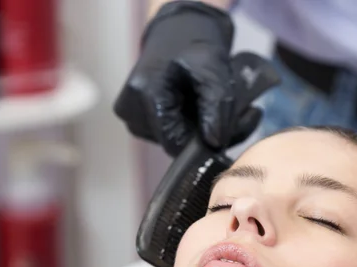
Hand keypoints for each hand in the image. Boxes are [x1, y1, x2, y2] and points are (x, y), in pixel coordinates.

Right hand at [113, 1, 260, 155]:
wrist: (177, 32)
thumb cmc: (195, 48)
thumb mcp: (215, 72)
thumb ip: (218, 109)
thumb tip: (215, 144)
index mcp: (145, 94)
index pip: (175, 143)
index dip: (203, 141)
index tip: (226, 126)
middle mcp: (130, 109)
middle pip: (173, 142)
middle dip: (203, 133)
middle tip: (228, 113)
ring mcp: (129, 115)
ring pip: (170, 140)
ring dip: (195, 129)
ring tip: (207, 103)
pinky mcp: (133, 118)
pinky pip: (164, 134)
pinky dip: (185, 125)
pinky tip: (193, 107)